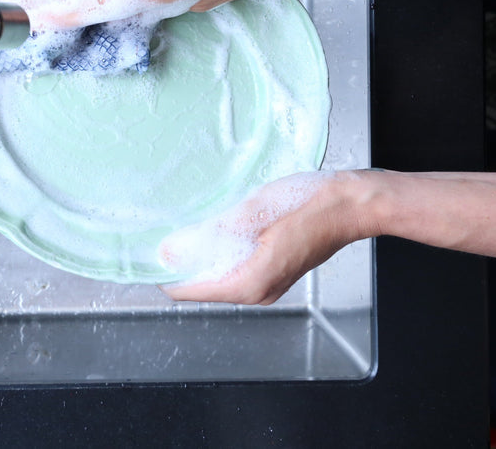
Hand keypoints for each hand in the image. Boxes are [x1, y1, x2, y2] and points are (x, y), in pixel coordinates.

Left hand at [159, 171, 368, 303]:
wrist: (350, 203)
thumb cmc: (307, 205)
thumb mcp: (252, 213)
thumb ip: (209, 234)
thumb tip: (170, 250)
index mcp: (249, 283)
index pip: (188, 291)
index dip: (163, 273)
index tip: (146, 251)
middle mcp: (257, 292)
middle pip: (202, 286)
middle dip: (180, 264)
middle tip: (160, 234)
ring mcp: (267, 283)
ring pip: (218, 276)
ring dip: (200, 257)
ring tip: (181, 229)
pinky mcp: (273, 269)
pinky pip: (234, 268)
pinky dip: (219, 253)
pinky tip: (213, 229)